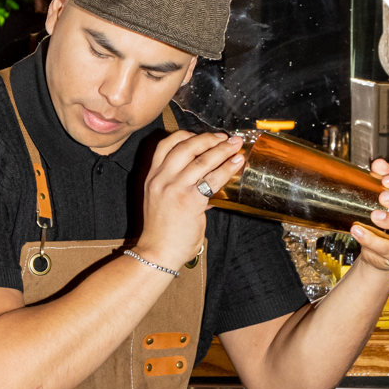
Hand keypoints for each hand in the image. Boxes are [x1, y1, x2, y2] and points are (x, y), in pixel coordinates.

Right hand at [134, 129, 248, 271]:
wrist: (157, 252)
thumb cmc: (162, 231)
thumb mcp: (161, 201)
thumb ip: (179, 187)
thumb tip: (206, 181)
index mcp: (152, 176)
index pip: (166, 145)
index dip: (186, 135)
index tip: (202, 136)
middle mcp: (161, 179)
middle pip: (185, 146)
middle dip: (209, 138)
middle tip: (225, 138)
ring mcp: (174, 188)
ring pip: (201, 160)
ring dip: (222, 150)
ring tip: (235, 146)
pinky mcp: (189, 201)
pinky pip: (212, 179)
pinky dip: (227, 168)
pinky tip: (236, 163)